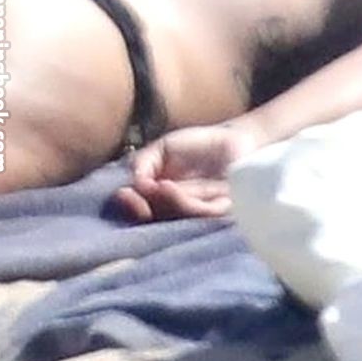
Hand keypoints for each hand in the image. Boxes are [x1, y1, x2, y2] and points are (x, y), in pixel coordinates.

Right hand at [114, 125, 255, 221]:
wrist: (237, 142)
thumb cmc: (199, 146)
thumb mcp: (164, 149)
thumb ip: (145, 162)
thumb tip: (135, 184)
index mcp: (162, 198)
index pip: (142, 209)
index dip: (131, 206)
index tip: (124, 195)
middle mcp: (179, 212)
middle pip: (156, 218)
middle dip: (143, 207)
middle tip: (135, 194)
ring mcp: (201, 216)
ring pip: (177, 217)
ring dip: (165, 202)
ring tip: (160, 185)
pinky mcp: (223, 215)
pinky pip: (201, 214)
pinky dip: (183, 203)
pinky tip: (170, 187)